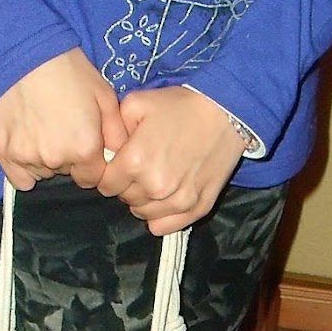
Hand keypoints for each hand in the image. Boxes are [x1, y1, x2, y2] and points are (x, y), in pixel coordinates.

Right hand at [0, 48, 126, 190]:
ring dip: (45, 159)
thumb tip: (119, 156)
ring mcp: (26, 157)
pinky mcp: (2, 152)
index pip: (92, 178)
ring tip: (41, 126)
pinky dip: (24, 166)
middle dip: (68, 157)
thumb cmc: (68, 70)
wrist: (23, 52)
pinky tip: (26, 142)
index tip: (85, 145)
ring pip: (43, 172)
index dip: (91, 162)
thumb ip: (117, 133)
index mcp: (84, 149)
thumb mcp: (104, 96)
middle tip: (62, 126)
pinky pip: (18, 177)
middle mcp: (55, 159)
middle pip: (67, 173)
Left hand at [98, 85, 246, 233]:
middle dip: (127, 185)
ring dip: (143, 200)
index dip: (110, 173)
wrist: (226, 112)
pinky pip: (166, 227)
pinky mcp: (197, 207)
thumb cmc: (180, 106)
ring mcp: (178, 201)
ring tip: (154, 180)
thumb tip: (106, 151)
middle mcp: (154, 187)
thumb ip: (113, 128)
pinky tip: (164, 200)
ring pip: (143, 214)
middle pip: (124, 199)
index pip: (106, 184)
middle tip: (140, 167)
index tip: (120, 164)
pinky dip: (160, 216)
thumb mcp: (136, 103)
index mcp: (135, 162)